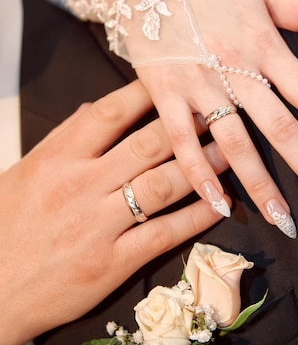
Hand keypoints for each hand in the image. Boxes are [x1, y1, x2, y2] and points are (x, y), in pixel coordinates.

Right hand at [0, 80, 227, 344]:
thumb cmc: (6, 229)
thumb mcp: (24, 174)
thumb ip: (62, 141)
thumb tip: (95, 110)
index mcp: (56, 158)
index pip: (109, 113)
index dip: (148, 93)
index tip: (176, 82)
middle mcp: (80, 185)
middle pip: (147, 145)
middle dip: (189, 126)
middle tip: (219, 111)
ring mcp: (99, 225)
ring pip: (163, 185)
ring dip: (202, 167)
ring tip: (229, 153)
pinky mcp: (113, 262)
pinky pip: (165, 233)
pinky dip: (197, 217)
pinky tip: (220, 205)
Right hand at [133, 0, 297, 235]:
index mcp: (264, 45)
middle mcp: (235, 70)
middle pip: (282, 129)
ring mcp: (199, 87)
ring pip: (235, 145)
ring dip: (261, 187)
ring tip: (285, 223)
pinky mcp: (166, 97)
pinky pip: (183, 143)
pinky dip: (200, 176)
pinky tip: (220, 207)